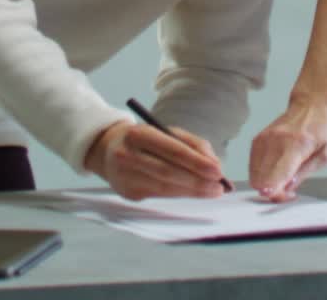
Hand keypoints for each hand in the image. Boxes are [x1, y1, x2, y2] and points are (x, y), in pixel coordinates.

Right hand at [83, 120, 226, 200]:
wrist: (108, 150)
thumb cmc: (144, 140)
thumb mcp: (164, 132)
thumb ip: (190, 143)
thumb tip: (213, 163)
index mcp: (139, 134)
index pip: (172, 150)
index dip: (196, 162)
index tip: (217, 170)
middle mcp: (129, 155)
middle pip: (168, 171)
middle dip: (197, 180)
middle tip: (219, 185)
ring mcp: (126, 176)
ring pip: (165, 187)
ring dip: (192, 191)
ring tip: (212, 191)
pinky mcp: (128, 193)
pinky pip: (159, 195)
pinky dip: (179, 194)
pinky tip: (194, 193)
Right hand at [248, 94, 326, 200]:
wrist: (314, 103)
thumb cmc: (324, 128)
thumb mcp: (325, 156)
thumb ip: (303, 174)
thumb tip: (286, 188)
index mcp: (296, 144)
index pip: (277, 173)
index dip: (274, 191)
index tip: (279, 197)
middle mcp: (276, 140)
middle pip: (261, 178)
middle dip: (273, 192)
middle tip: (289, 192)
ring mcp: (265, 138)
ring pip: (254, 174)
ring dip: (266, 183)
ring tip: (284, 181)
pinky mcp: (259, 139)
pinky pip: (253, 165)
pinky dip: (261, 174)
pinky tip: (275, 173)